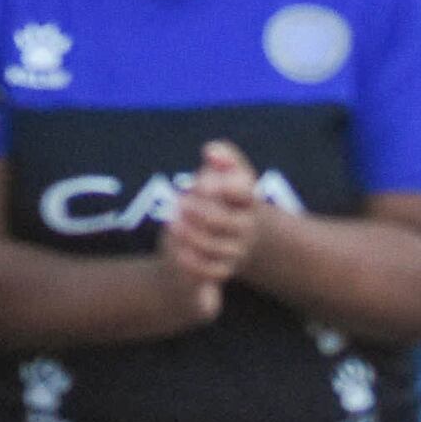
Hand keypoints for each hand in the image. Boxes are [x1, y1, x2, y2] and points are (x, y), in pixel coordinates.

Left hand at [158, 141, 263, 299]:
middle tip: (180, 203)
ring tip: (173, 223)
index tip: (200, 183)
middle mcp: (246, 225)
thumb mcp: (223, 172)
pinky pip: (211, 271)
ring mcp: (236, 249)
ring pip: (217, 247)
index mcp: (247, 198)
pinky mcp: (224, 269)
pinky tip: (176, 246)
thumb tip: (210, 151)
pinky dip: (192, 260)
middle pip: (226, 221)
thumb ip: (222, 157)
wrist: (224, 235)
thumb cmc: (221, 196)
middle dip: (200, 212)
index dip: (223, 187)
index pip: (244, 191)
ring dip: (191, 235)